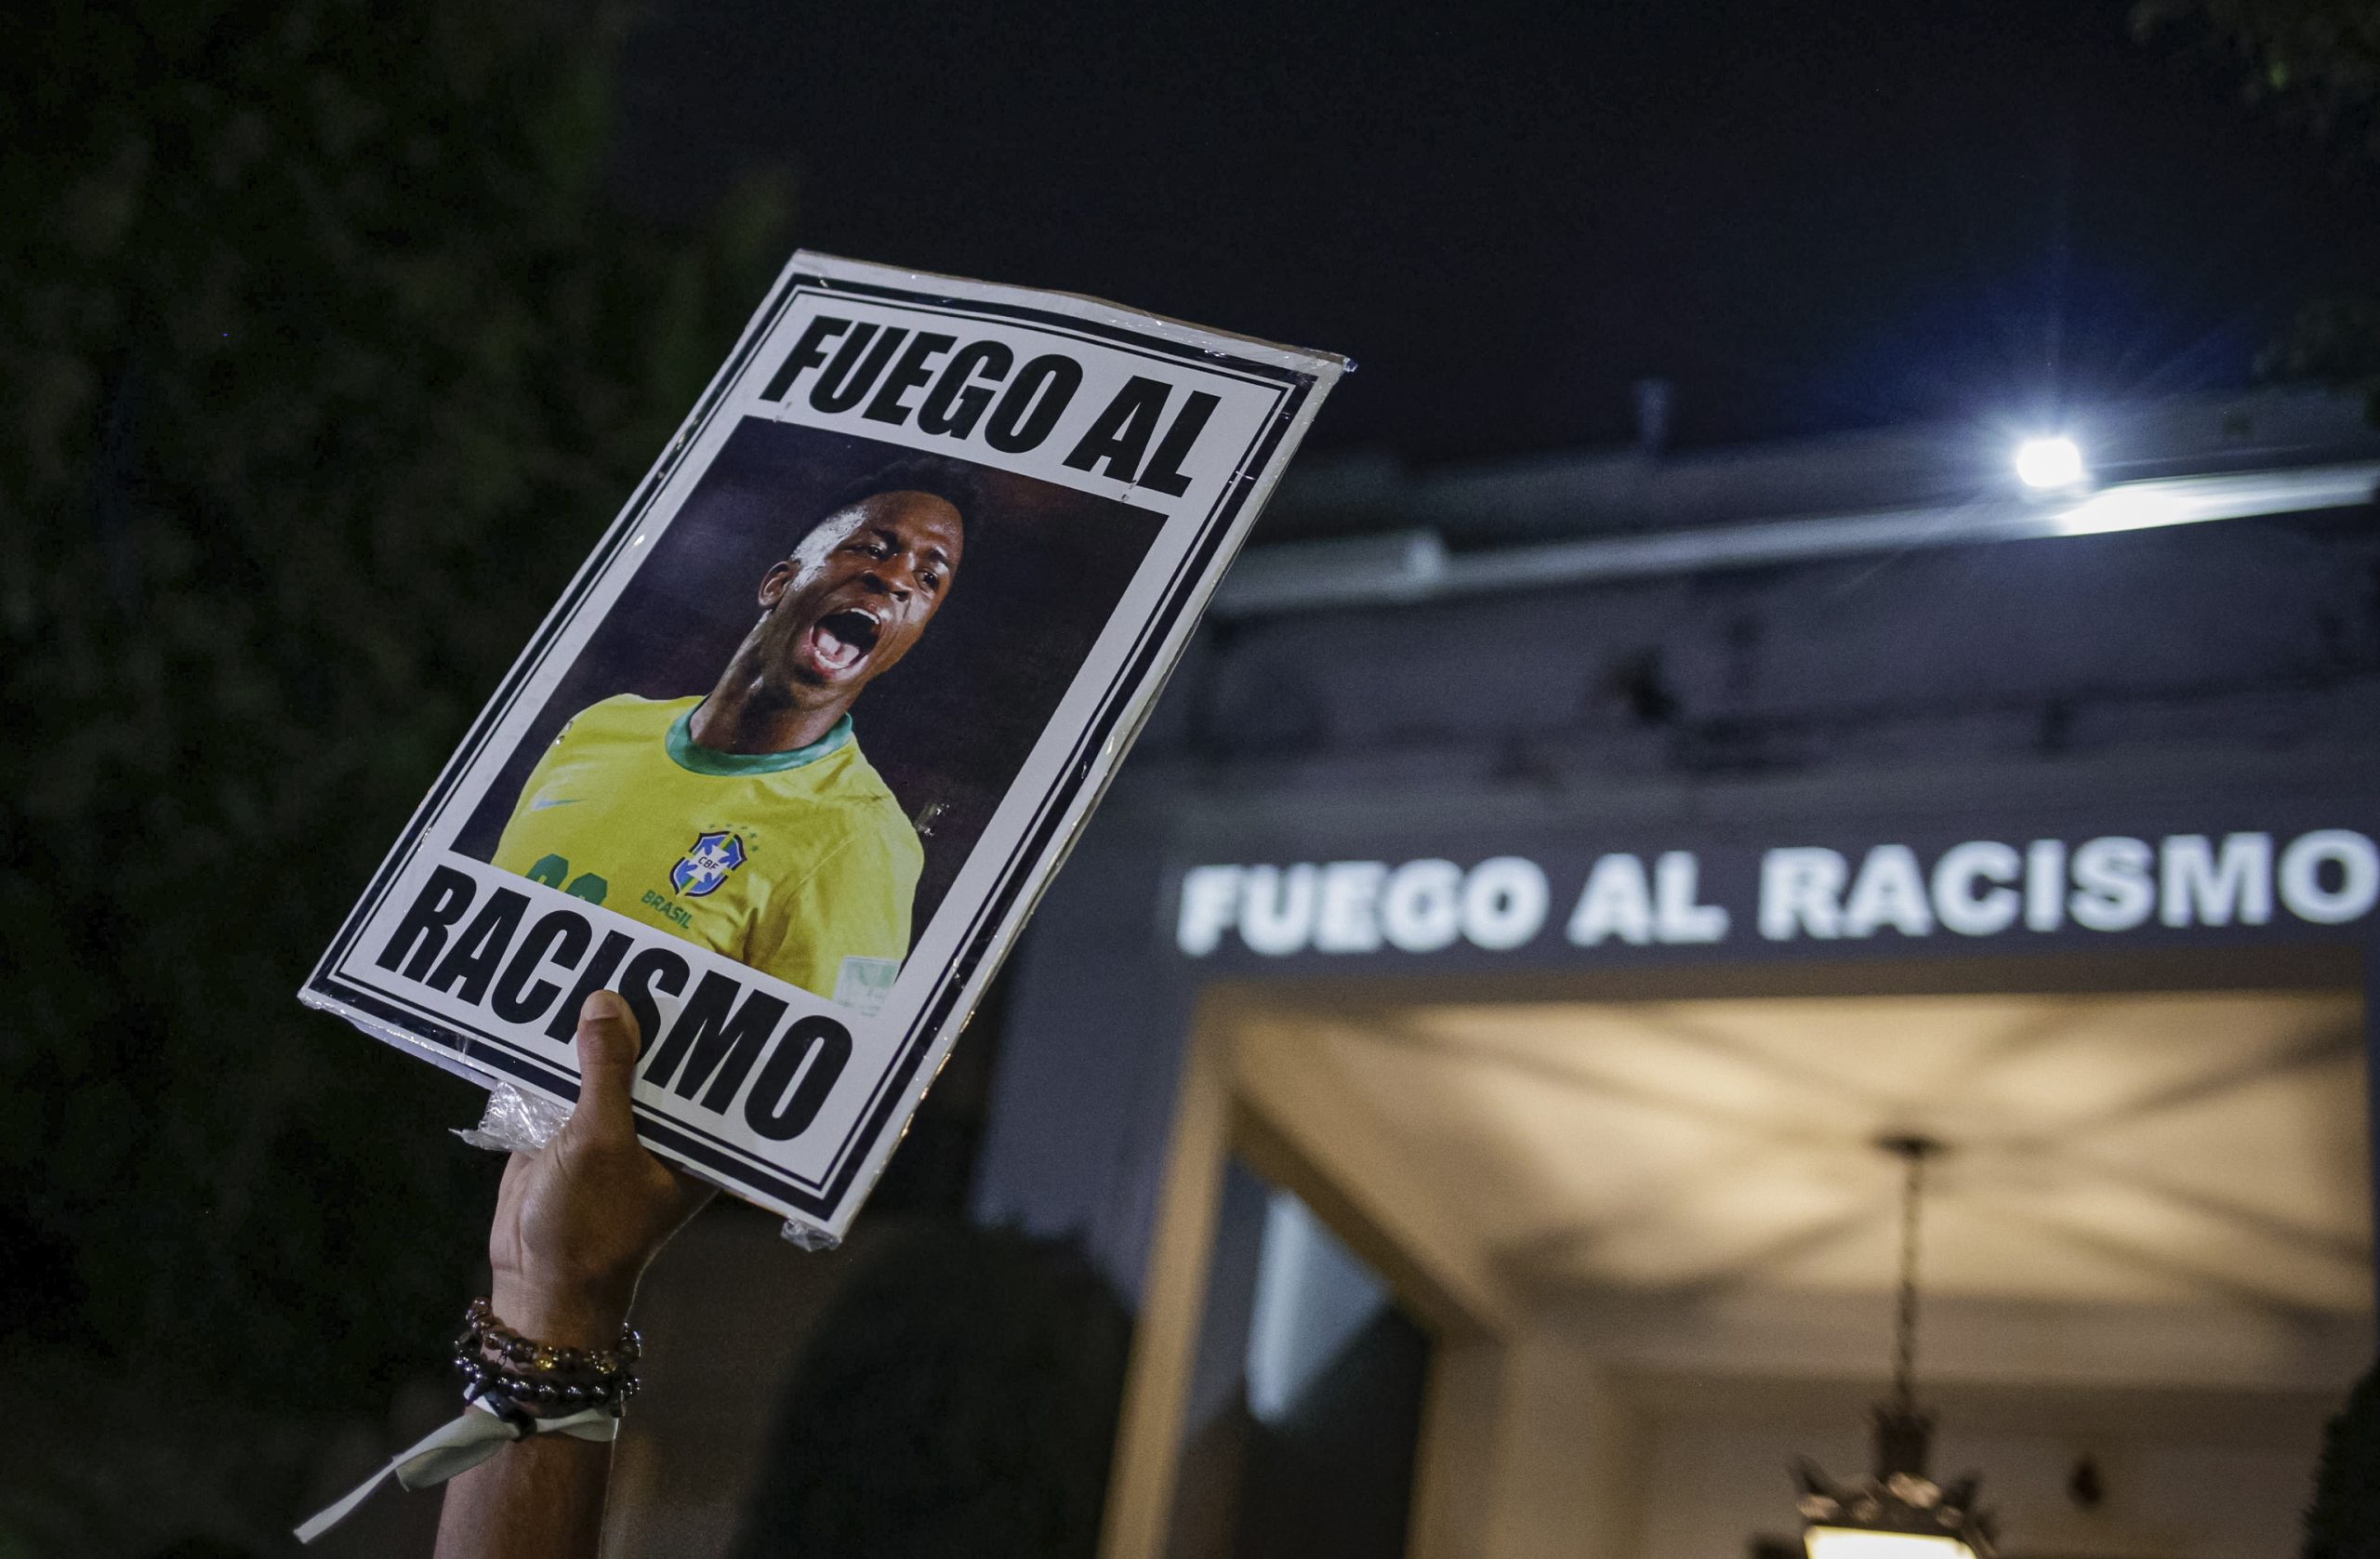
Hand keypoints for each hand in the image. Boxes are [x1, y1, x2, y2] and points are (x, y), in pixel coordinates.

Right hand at [486, 990, 714, 1347]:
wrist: (535, 1276)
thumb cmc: (589, 1224)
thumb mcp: (600, 1142)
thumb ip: (606, 1072)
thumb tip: (608, 1001)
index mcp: (700, 1138)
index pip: (717, 1068)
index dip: (714, 1021)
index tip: (709, 968)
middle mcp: (669, 1127)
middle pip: (664, 1055)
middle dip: (651, 1011)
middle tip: (645, 949)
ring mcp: (621, 1125)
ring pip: (617, 1062)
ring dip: (604, 1026)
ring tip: (599, 957)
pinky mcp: (575, 1127)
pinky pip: (575, 1076)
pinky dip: (565, 1048)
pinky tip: (555, 1001)